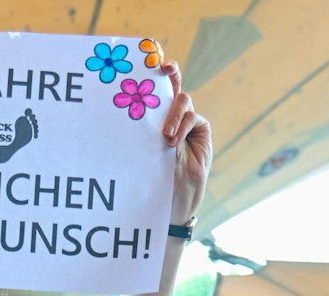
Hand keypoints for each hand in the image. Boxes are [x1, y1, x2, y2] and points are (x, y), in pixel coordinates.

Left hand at [155, 62, 211, 223]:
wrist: (172, 202)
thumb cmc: (149, 179)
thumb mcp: (142, 151)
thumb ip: (142, 129)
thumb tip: (126, 105)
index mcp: (151, 119)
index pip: (152, 90)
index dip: (151, 71)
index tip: (146, 59)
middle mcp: (169, 117)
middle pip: (170, 86)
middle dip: (168, 73)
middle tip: (163, 68)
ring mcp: (187, 123)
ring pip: (182, 101)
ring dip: (173, 114)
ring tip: (165, 136)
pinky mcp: (202, 131)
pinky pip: (194, 118)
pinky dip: (184, 125)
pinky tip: (174, 140)